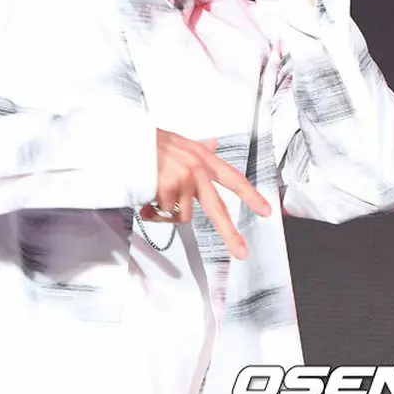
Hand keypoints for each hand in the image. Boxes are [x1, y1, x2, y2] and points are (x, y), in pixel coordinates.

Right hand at [139, 128, 271, 259]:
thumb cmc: (152, 143)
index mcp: (203, 157)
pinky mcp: (168, 189)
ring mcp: (183, 180)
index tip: (265, 210)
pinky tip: (146, 201)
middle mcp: (197, 169)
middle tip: (241, 252)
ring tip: (155, 202)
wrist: (128, 141)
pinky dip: (154, 212)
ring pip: (184, 215)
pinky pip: (165, 213)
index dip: (251, 196)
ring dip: (169, 214)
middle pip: (217, 208)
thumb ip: (200, 148)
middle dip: (230, 233)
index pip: (233, 178)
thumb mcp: (181, 141)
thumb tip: (214, 144)